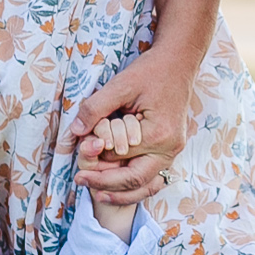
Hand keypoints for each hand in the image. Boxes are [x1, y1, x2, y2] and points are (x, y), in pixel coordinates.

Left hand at [71, 50, 188, 207]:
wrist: (179, 61)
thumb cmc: (151, 71)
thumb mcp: (120, 85)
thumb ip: (96, 108)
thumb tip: (75, 131)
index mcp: (158, 134)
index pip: (118, 157)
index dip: (95, 157)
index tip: (77, 155)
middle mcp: (169, 148)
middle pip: (134, 180)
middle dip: (106, 184)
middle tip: (80, 180)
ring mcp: (173, 150)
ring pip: (147, 184)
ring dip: (122, 192)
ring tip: (98, 193)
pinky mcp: (171, 148)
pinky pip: (154, 175)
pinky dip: (137, 184)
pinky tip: (120, 187)